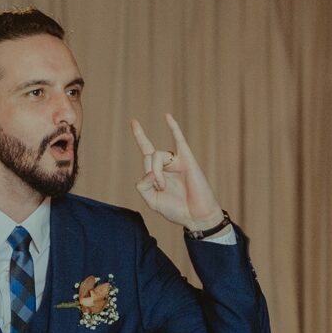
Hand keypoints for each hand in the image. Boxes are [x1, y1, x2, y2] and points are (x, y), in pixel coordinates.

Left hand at [131, 114, 224, 230]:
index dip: (140, 136)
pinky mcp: (188, 160)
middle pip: (148, 157)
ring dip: (157, 172)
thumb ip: (143, 186)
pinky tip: (166, 116)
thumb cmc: (177, 210)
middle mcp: (167, 164)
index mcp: (158, 172)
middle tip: (161, 189)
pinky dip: (173, 128)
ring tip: (164, 186)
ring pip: (157, 156)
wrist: (197, 215)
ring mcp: (177, 161)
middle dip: (150, 174)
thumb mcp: (152, 201)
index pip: (146, 151)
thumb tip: (149, 171)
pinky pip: (179, 141)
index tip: (134, 121)